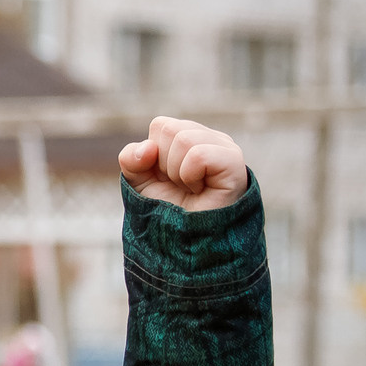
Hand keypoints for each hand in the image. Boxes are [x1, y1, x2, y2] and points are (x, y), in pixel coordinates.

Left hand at [120, 117, 248, 211]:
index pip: (161, 125)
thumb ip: (132, 160)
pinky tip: (201, 189)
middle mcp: (209, 137)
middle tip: (180, 184)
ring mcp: (224, 147)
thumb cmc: (170, 210)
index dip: (153, 155)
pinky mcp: (233, 161)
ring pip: (183, 139)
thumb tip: (147, 148)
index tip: (166, 178)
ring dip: (177, 172)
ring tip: (191, 188)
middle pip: (169, 129)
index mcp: (189, 137)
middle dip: (164, 164)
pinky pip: (198, 155)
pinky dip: (190, 176)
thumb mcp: (141, 183)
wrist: (188, 240)